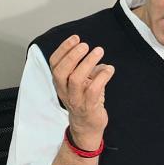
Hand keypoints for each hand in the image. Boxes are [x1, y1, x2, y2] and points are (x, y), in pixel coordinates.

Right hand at [50, 35, 114, 150]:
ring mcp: (75, 99)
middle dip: (73, 55)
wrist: (87, 126)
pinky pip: (93, 90)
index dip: (63, 49)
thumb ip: (87, 69)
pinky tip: (109, 69)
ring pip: (75, 79)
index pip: (54, 63)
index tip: (76, 38)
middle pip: (61, 71)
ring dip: (87, 63)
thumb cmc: (86, 100)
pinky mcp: (88, 107)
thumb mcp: (82, 82)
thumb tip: (97, 56)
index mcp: (60, 82)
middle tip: (86, 45)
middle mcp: (64, 91)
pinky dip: (102, 77)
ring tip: (98, 52)